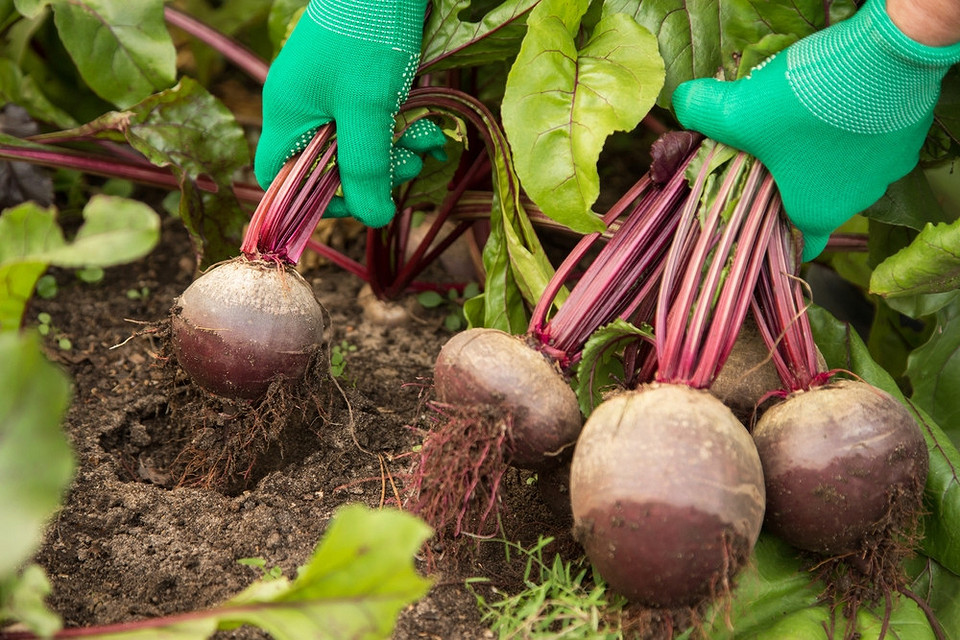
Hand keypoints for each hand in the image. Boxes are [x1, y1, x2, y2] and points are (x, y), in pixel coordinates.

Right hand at [254, 0, 445, 226]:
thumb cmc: (367, 37)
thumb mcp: (367, 110)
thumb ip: (366, 168)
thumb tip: (373, 219)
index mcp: (287, 115)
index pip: (279, 178)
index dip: (313, 200)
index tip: (357, 200)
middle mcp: (303, 106)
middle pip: (330, 166)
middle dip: (373, 174)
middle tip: (406, 165)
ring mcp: (331, 91)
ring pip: (360, 144)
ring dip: (396, 152)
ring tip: (425, 142)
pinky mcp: (358, 80)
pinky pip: (375, 121)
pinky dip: (402, 129)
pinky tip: (429, 128)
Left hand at [672, 0, 959, 259]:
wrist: (886, 57)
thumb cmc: (807, 102)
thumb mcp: (740, 110)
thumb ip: (704, 112)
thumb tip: (682, 105)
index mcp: (815, 211)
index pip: (802, 243)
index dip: (781, 236)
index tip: (765, 220)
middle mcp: (857, 201)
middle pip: (818, 201)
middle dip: (795, 182)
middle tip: (773, 153)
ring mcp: (887, 171)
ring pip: (847, 173)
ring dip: (826, 156)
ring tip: (803, 124)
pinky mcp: (907, 140)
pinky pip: (874, 144)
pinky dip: (856, 132)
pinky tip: (840, 105)